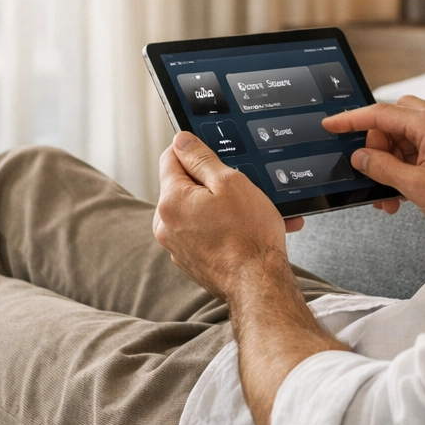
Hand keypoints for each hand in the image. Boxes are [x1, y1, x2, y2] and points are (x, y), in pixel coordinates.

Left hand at [153, 132, 303, 299]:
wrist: (259, 285)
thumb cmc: (248, 236)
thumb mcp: (230, 182)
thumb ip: (201, 158)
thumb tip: (181, 140)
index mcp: (171, 200)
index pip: (171, 156)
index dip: (196, 150)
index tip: (217, 156)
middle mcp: (166, 225)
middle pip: (185, 185)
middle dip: (213, 182)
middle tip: (243, 187)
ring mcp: (177, 246)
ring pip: (198, 210)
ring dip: (223, 206)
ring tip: (255, 211)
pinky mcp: (192, 260)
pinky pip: (205, 232)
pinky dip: (224, 227)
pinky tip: (249, 229)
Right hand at [321, 96, 424, 236]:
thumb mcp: (416, 187)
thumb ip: (382, 168)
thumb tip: (360, 157)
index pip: (381, 113)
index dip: (351, 119)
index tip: (331, 124)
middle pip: (393, 120)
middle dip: (377, 147)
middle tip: (373, 174)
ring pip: (405, 134)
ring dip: (392, 160)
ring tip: (389, 193)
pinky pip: (420, 144)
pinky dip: (407, 162)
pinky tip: (404, 188)